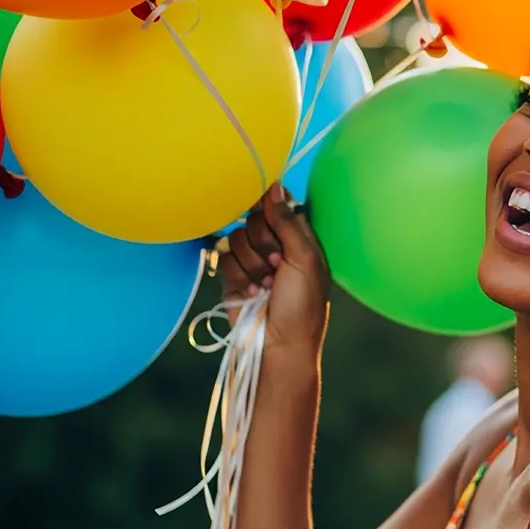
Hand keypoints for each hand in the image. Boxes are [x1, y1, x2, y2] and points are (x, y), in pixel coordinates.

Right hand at [220, 184, 331, 352]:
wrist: (278, 344)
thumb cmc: (302, 304)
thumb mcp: (305, 259)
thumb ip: (288, 221)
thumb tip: (275, 185)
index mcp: (299, 239)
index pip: (279, 205)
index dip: (272, 209)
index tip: (271, 218)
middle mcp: (275, 246)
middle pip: (255, 218)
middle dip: (265, 242)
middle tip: (277, 265)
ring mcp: (252, 261)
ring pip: (237, 237)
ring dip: (253, 263)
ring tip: (267, 285)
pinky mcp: (232, 276)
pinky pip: (224, 257)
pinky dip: (238, 275)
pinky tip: (253, 293)